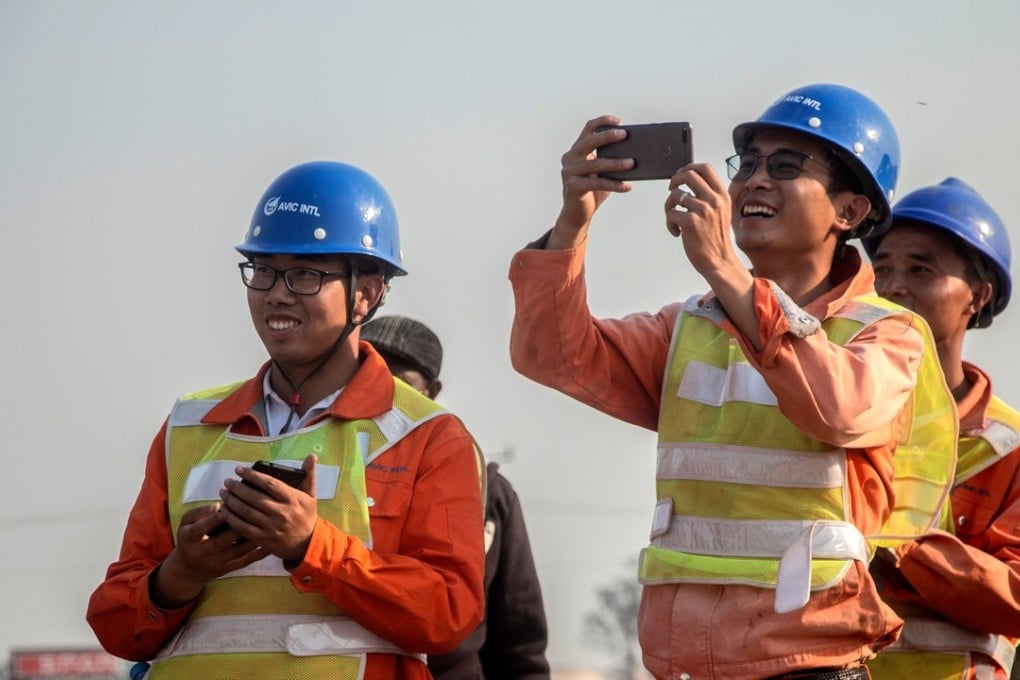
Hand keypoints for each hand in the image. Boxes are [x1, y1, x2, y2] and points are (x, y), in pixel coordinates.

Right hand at [152, 505, 267, 608]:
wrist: (189, 570)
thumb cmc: (188, 538)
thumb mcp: (185, 523)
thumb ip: (199, 512)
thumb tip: (218, 504)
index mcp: (190, 539)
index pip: (200, 529)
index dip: (213, 518)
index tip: (224, 506)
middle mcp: (204, 552)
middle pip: (223, 540)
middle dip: (238, 526)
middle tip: (253, 511)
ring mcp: (219, 562)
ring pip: (239, 550)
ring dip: (253, 537)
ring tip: (266, 523)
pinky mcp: (230, 568)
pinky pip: (248, 560)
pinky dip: (260, 552)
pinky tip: (272, 541)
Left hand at [220, 454, 318, 564]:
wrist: (307, 544)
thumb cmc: (306, 515)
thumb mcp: (311, 495)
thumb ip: (309, 475)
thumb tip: (312, 455)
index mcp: (293, 499)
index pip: (270, 484)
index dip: (252, 475)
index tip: (239, 469)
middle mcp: (282, 512)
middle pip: (254, 497)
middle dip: (237, 488)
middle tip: (227, 481)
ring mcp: (271, 527)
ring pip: (246, 512)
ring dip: (232, 501)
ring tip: (224, 492)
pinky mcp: (263, 539)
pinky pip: (243, 527)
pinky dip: (231, 518)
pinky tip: (224, 510)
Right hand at [548, 115, 633, 249]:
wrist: (578, 214)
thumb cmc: (592, 191)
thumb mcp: (602, 172)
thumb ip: (611, 160)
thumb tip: (636, 153)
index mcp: (577, 150)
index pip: (588, 129)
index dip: (603, 122)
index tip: (619, 121)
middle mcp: (570, 158)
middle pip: (590, 142)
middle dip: (608, 136)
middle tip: (626, 135)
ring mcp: (569, 172)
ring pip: (596, 164)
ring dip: (616, 163)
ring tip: (633, 163)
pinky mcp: (573, 187)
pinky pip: (598, 183)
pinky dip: (614, 185)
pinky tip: (627, 186)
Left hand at [664, 162, 737, 276]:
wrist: (719, 261)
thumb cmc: (715, 238)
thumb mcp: (720, 212)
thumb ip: (709, 196)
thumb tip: (689, 180)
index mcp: (722, 195)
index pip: (705, 168)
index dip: (689, 167)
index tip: (680, 175)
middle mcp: (714, 200)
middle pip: (689, 175)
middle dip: (675, 180)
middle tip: (671, 189)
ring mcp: (703, 210)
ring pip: (675, 195)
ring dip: (669, 206)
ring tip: (673, 219)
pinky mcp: (691, 222)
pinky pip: (671, 213)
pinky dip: (669, 223)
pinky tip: (676, 232)